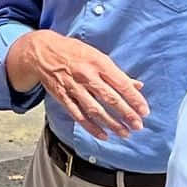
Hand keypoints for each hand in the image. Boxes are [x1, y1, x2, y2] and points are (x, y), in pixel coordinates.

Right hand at [10, 30, 148, 139]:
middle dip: (126, 114)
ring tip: (124, 133)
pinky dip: (91, 127)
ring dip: (111, 123)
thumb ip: (117, 73)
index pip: (121, 83)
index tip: (144, 111)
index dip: (134, 99)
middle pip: (109, 98)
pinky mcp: (63, 97)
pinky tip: (103, 135)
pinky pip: (78, 115)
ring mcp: (73, 87)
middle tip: (138, 125)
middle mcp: (86, 76)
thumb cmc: (74, 52)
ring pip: (95, 109)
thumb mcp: (97, 56)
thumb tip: (137, 85)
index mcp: (98, 63)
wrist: (42, 51)